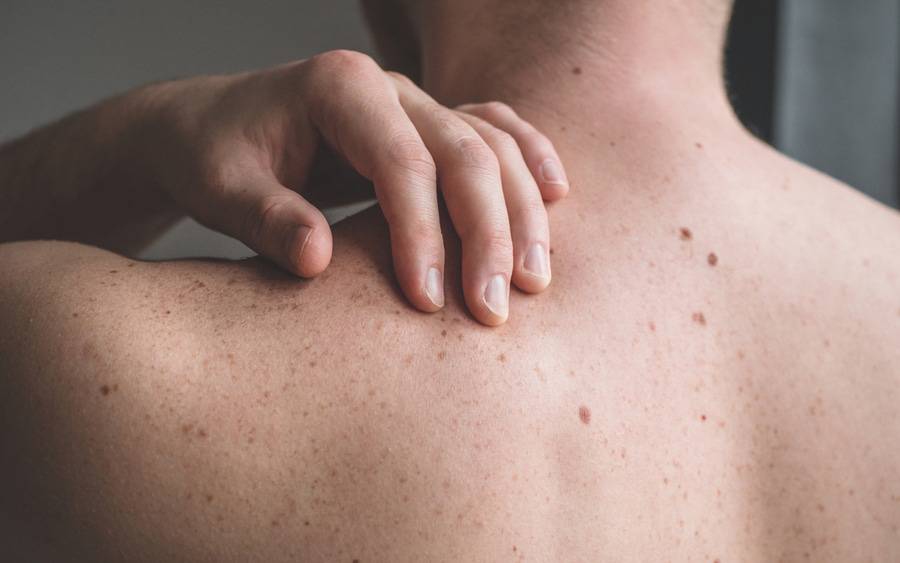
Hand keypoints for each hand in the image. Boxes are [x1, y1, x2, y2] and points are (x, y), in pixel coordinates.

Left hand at [144, 50, 568, 324]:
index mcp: (339, 87)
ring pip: (492, 146)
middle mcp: (389, 87)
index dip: (421, 234)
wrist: (211, 129)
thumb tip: (318, 259)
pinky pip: (494, 131)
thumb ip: (265, 218)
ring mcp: (415, 101)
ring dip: (521, 213)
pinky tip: (557, 196)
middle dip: (487, 234)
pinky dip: (529, 162)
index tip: (426, 303)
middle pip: (464, 152)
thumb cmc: (212, 158)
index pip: (401, 162)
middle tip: (494, 310)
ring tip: (533, 282)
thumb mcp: (219, 188)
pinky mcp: (427, 125)